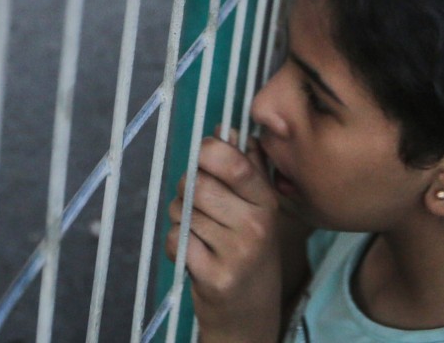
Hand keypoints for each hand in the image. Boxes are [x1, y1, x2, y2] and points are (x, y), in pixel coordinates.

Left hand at [166, 132, 280, 342]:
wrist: (250, 314)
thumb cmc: (250, 253)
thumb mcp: (258, 210)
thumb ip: (246, 167)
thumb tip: (225, 129)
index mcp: (267, 203)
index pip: (234, 163)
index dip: (208, 151)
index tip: (202, 155)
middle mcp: (256, 226)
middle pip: (198, 186)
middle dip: (187, 188)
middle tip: (197, 202)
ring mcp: (236, 253)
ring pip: (183, 212)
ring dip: (181, 218)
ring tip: (200, 232)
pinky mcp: (214, 276)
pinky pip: (176, 239)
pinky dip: (176, 243)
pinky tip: (194, 253)